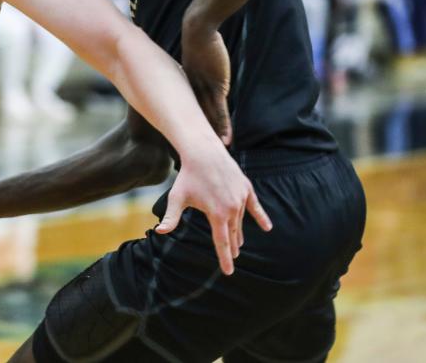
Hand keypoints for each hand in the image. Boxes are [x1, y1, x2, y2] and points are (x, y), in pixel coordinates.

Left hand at [156, 144, 271, 275]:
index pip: (222, 242)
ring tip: (238, 245)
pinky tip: (267, 227)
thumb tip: (158, 232)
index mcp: (216, 214)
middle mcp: (232, 208)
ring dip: (239, 233)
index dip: (224, 258)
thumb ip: (171, 217)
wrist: (203, 152)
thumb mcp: (177, 198)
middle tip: (232, 259)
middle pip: (233, 234)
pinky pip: (255, 206)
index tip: (228, 272)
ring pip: (240, 220)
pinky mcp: (246, 188)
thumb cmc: (188, 176)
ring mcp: (241, 198)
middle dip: (232, 247)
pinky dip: (261, 217)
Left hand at [181, 19, 231, 145]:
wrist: (199, 30)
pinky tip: (225, 141)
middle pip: (196, 119)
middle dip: (198, 137)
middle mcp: (193, 92)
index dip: (190, 127)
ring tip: (215, 155)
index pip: (188, 111)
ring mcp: (204, 91)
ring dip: (212, 137)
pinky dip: (223, 126)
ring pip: (208, 119)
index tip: (188, 141)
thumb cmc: (198, 41)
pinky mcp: (216, 86)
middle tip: (198, 156)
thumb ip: (200, 71)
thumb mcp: (198, 61)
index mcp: (187, 87)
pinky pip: (219, 111)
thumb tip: (205, 73)